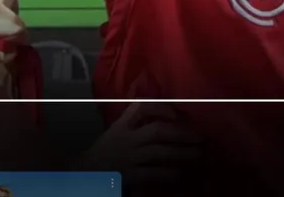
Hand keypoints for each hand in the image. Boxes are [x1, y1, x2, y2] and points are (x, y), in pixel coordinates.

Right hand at [77, 102, 200, 186]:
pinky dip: (169, 173)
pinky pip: (154, 174)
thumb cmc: (103, 153)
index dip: (161, 108)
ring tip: (198, 155)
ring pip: (160, 152)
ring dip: (182, 154)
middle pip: (157, 131)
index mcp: (122, 126)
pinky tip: (180, 174)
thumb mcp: (116, 133)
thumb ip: (134, 123)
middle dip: (181, 133)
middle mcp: (127, 139)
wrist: (83, 175)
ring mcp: (129, 158)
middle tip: (200, 137)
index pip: (140, 108)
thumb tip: (167, 117)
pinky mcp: (130, 176)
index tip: (177, 112)